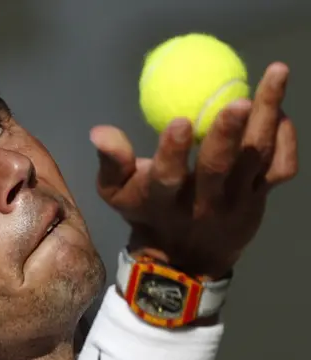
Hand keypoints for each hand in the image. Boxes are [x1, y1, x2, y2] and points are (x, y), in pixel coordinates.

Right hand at [92, 62, 296, 277]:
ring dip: (268, 116)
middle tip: (239, 100)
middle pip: (218, 167)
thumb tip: (100, 131)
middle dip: (228, 134)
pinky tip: (280, 110)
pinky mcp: (260, 197)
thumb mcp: (116, 193)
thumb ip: (111, 162)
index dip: (173, 151)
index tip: (179, 121)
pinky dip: (287, 139)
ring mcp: (237, 200)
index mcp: (164, 200)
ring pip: (256, 159)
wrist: (184, 257)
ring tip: (276, 73)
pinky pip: (282, 168)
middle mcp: (203, 202)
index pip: (168, 177)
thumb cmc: (146, 213)